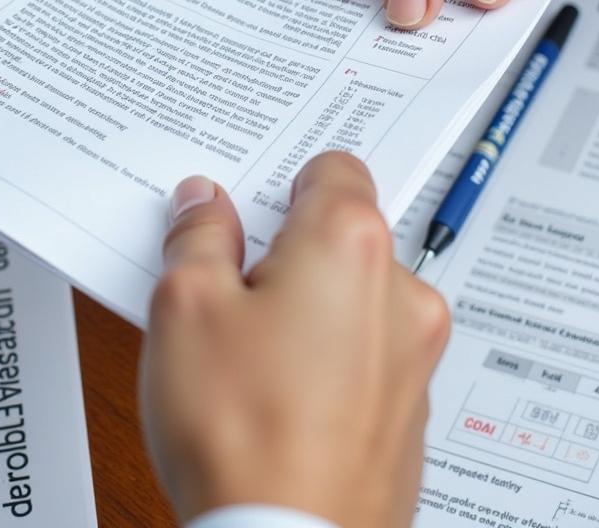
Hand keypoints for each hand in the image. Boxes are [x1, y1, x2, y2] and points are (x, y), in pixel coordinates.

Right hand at [141, 152, 449, 527]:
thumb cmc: (242, 433)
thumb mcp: (185, 306)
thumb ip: (197, 234)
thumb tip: (203, 203)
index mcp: (349, 245)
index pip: (332, 166)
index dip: (281, 182)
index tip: (246, 209)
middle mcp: (400, 293)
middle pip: (342, 233)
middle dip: (286, 249)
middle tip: (229, 285)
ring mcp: (413, 356)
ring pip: (352, 296)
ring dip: (307, 305)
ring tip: (246, 349)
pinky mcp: (408, 409)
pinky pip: (366, 352)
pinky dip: (327, 355)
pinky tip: (275, 392)